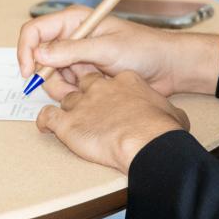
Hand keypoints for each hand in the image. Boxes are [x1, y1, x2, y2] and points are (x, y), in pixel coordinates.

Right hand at [18, 6, 177, 100]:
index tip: (28, 72)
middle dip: (47, 76)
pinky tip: (93, 90)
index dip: (26, 51)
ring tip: (90, 87)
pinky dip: (72, 93)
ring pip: (49, 76)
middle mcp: (70, 37)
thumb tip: (39, 54)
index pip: (34, 31)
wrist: (167, 67)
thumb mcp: (107, 48)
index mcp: (73, 21)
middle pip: (38, 57)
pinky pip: (63, 86)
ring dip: (63, 87)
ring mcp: (75, 57)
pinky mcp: (82, 73)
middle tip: (70, 87)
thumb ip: (72, 51)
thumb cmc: (143, 49)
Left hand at [37, 70, 189, 173]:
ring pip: (63, 96)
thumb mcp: (170, 110)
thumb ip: (162, 108)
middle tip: (83, 100)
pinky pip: (47, 116)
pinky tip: (47, 126)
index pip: (108, 77)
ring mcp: (81, 103)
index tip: (109, 96)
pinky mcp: (68, 122)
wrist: (146, 141)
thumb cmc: (160, 127)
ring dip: (64, 105)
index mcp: (122, 81)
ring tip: (66, 115)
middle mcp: (98, 87)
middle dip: (80, 87)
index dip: (106, 87)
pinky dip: (44, 121)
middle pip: (81, 80)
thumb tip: (174, 116)